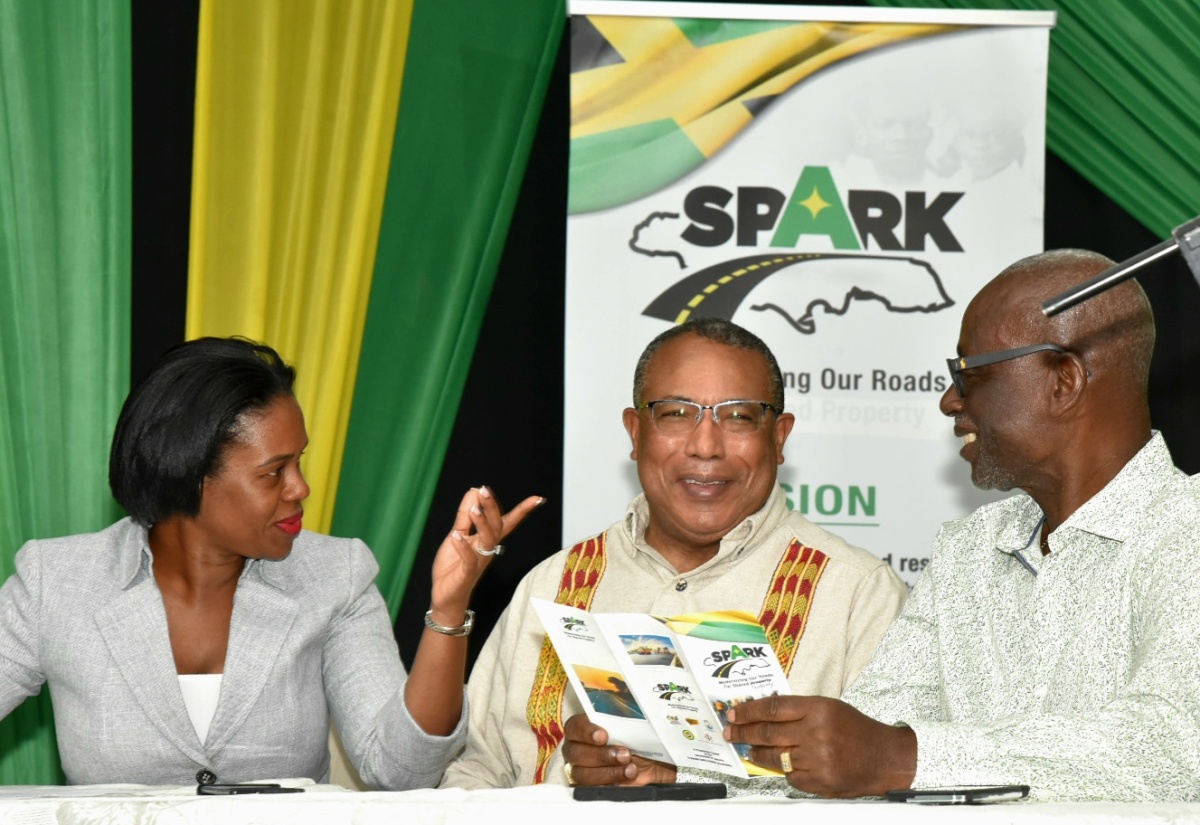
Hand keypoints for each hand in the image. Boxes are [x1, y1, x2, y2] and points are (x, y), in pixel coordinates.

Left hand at [428, 486, 542, 622]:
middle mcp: (487, 549)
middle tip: (484, 490)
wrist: (444, 597)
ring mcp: (479, 561)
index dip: (522, 511)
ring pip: (488, 540)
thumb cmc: (453, 566)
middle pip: (497, 526)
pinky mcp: (467, 573)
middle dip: (492, 507)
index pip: (508, 522)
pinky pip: (470, 559)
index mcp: (487, 539)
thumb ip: (465, 515)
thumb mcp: (458, 534)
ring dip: (482, 522)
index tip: (538, 499)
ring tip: (473, 509)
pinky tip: (455, 536)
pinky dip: (463, 547)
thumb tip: (474, 490)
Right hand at [562, 714, 675, 785]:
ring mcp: (582, 770)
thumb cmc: (638, 737)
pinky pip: (592, 791)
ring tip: (631, 770)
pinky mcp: (591, 788)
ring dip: (607, 773)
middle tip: (624, 755)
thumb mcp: (636, 723)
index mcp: (584, 727)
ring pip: (582, 775)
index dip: (586, 731)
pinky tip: (627, 782)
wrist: (652, 761)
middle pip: (575, 753)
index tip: (603, 736)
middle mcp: (577, 748)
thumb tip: (630, 708)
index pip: (574, 726)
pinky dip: (610, 786)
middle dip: (600, 755)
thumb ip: (627, 718)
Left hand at [723, 695, 915, 797]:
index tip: (734, 713)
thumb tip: (763, 714)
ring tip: (748, 749)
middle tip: (730, 732)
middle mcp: (816, 733)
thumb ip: (798, 710)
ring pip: (775, 757)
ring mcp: (817, 759)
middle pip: (767, 732)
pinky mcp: (820, 782)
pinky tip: (782, 764)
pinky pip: (790, 776)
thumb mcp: (829, 708)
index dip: (748, 711)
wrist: (885, 758)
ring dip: (756, 753)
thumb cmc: (857, 730)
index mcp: (818, 709)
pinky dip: (784, 770)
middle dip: (743, 732)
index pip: (772, 708)